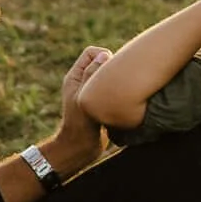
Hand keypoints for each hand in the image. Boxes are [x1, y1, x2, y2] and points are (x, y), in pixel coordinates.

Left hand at [53, 43, 115, 166]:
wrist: (81, 148)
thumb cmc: (79, 125)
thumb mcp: (83, 97)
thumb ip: (91, 75)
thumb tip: (104, 56)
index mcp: (75, 77)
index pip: (91, 53)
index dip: (103, 56)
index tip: (111, 71)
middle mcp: (84, 81)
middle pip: (102, 62)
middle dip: (113, 66)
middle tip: (120, 79)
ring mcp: (93, 92)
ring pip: (109, 75)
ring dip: (117, 79)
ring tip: (123, 90)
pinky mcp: (102, 102)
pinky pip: (113, 88)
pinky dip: (119, 90)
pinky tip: (124, 99)